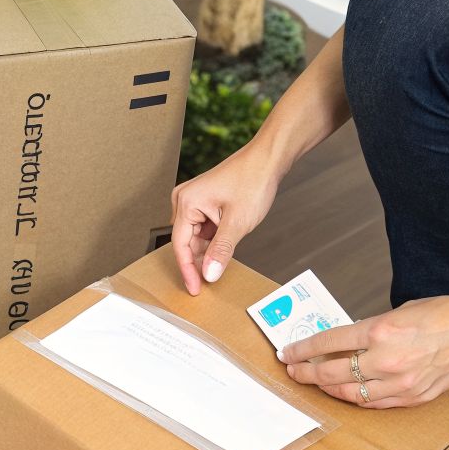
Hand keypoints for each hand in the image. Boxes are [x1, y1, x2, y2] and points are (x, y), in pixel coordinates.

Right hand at [171, 141, 281, 294]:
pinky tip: (225, 247)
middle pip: (186, 242)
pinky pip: (203, 229)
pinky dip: (213, 241)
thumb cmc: (253, 180)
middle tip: (209, 283)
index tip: (195, 289)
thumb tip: (209, 274)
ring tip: (221, 263)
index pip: (180, 246)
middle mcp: (185, 200)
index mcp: (186, 203)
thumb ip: (220, 251)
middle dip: (198, 262)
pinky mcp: (205, 202)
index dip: (188, 271)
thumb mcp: (237, 222)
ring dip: (207, 251)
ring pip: (196, 237)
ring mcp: (194, 200)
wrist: (268, 159)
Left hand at [279, 293, 448, 407]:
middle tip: (293, 371)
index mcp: (380, 331)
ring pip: (350, 394)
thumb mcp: (397, 312)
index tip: (288, 353)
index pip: (328, 343)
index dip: (302, 350)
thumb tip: (343, 343)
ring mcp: (401, 383)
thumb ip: (368, 330)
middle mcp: (387, 360)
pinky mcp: (414, 398)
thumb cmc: (443, 314)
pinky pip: (375, 404)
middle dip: (306, 373)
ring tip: (316, 383)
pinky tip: (346, 392)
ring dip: (327, 389)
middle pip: (331, 373)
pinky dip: (356, 398)